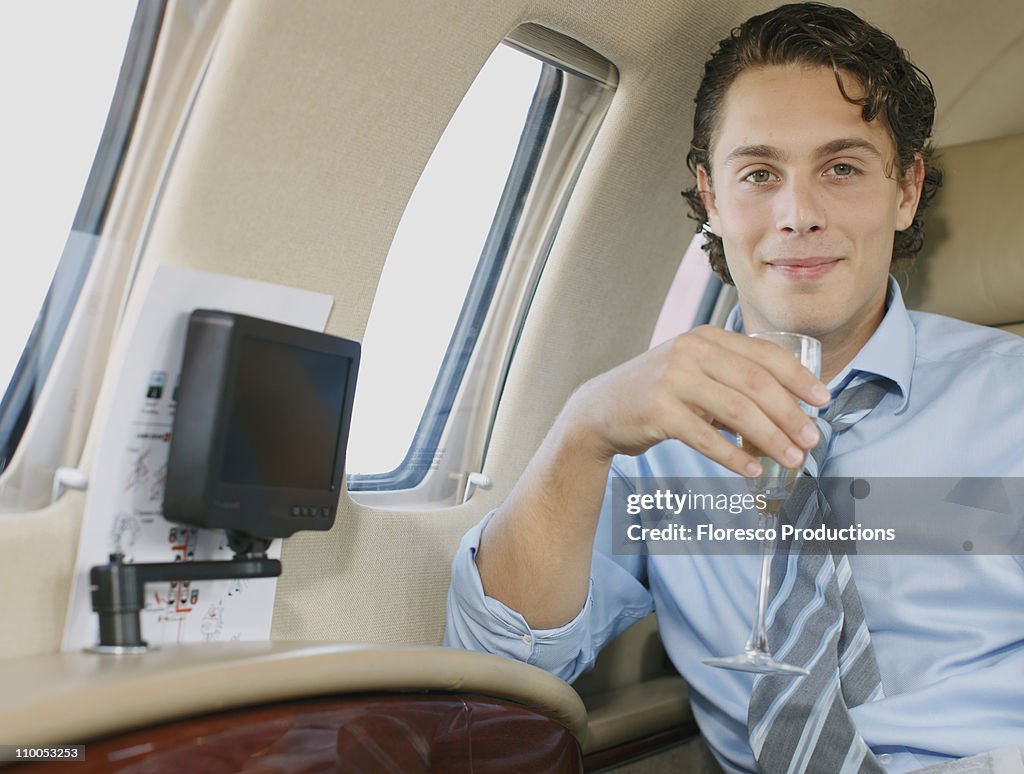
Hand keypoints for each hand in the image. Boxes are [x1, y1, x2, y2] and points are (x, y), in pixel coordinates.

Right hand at [565, 326, 828, 475]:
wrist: (601, 409)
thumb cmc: (658, 393)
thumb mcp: (695, 373)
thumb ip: (732, 381)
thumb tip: (788, 414)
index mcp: (706, 338)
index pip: (763, 353)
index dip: (798, 377)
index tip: (823, 400)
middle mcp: (690, 351)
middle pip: (755, 382)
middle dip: (790, 413)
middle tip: (812, 438)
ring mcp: (671, 379)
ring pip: (735, 410)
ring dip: (770, 438)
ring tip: (791, 459)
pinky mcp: (657, 410)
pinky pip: (705, 437)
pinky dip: (732, 455)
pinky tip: (751, 470)